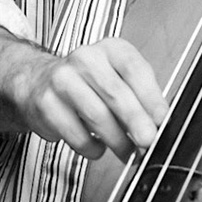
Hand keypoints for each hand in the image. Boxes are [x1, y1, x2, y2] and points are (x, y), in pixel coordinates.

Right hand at [0, 35, 169, 160]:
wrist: (39, 82)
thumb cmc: (90, 84)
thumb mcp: (118, 79)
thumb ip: (140, 98)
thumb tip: (159, 126)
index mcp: (111, 49)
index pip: (134, 69)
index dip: (151, 97)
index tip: (162, 120)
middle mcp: (86, 58)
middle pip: (116, 93)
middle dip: (135, 122)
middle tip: (148, 142)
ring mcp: (63, 79)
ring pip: (96, 116)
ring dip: (117, 141)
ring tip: (127, 152)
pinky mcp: (46, 103)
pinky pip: (76, 134)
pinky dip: (92, 148)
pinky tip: (97, 147)